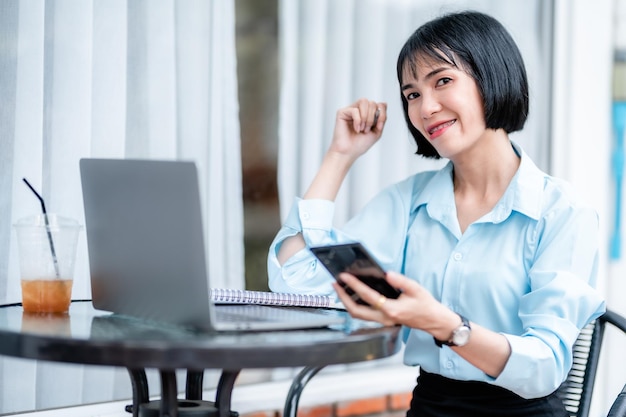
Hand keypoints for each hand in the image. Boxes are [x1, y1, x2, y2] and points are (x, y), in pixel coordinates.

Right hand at [328, 98, 387, 160]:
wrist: (349, 153)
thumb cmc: (360, 144)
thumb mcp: (377, 131)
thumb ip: (382, 118)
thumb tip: (383, 103)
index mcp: (368, 114)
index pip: (380, 104)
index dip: (382, 113)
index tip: (378, 126)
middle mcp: (360, 110)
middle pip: (372, 102)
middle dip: (372, 118)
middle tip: (367, 130)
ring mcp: (351, 110)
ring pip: (364, 101)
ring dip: (366, 117)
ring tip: (362, 129)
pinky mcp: (342, 112)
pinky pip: (354, 110)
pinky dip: (357, 121)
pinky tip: (356, 129)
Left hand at [333, 271, 451, 331]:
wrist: (434, 321)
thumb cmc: (426, 305)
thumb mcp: (416, 289)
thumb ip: (400, 281)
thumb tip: (386, 274)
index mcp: (391, 309)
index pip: (367, 296)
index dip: (354, 285)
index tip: (344, 276)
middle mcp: (384, 318)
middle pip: (355, 310)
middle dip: (342, 297)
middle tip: (335, 283)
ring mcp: (383, 321)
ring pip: (358, 315)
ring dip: (347, 302)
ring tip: (340, 288)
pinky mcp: (383, 321)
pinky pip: (364, 315)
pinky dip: (355, 305)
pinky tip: (352, 295)